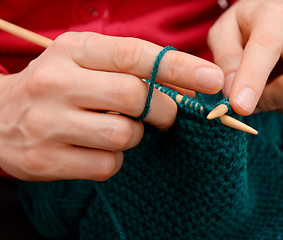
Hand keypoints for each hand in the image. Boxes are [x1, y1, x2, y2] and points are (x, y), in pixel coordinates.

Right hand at [0, 32, 223, 180]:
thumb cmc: (57, 86)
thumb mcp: (87, 63)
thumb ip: (132, 68)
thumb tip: (188, 85)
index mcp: (72, 50)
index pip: (136, 54)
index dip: (180, 67)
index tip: (212, 79)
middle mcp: (57, 82)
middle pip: (135, 97)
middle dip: (163, 109)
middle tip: (165, 114)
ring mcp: (49, 122)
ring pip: (124, 134)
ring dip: (136, 135)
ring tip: (119, 129)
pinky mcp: (46, 159)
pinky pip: (107, 164)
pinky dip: (115, 158)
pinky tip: (99, 148)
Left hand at [208, 0, 282, 115]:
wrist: (276, 18)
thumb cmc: (247, 25)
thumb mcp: (223, 33)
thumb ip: (225, 60)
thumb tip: (232, 92)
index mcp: (275, 18)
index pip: (267, 50)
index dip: (252, 81)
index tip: (239, 106)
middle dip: (271, 98)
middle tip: (246, 95)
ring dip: (272, 100)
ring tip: (261, 80)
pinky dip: (281, 101)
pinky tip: (275, 82)